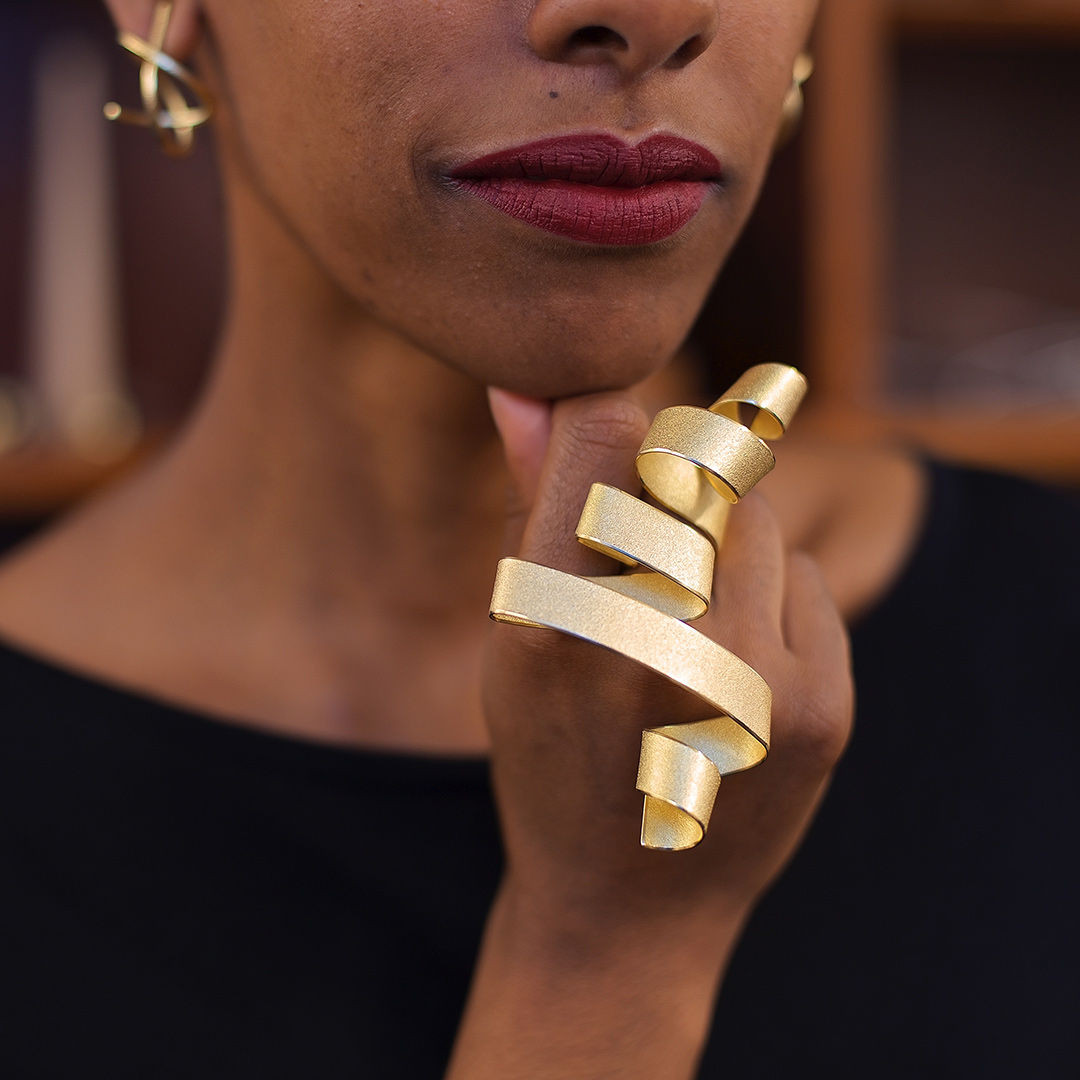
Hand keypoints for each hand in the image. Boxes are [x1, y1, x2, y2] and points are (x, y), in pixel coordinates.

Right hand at [483, 387, 853, 933]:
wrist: (628, 909)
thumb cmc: (552, 756)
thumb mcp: (516, 638)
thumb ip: (529, 503)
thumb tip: (524, 388)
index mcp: (553, 627)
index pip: (605, 433)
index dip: (604, 411)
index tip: (600, 428)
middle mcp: (658, 648)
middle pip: (693, 464)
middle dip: (665, 487)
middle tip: (640, 556)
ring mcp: (754, 684)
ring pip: (757, 514)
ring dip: (721, 539)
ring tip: (684, 618)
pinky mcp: (825, 710)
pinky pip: (808, 576)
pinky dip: (771, 597)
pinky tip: (734, 665)